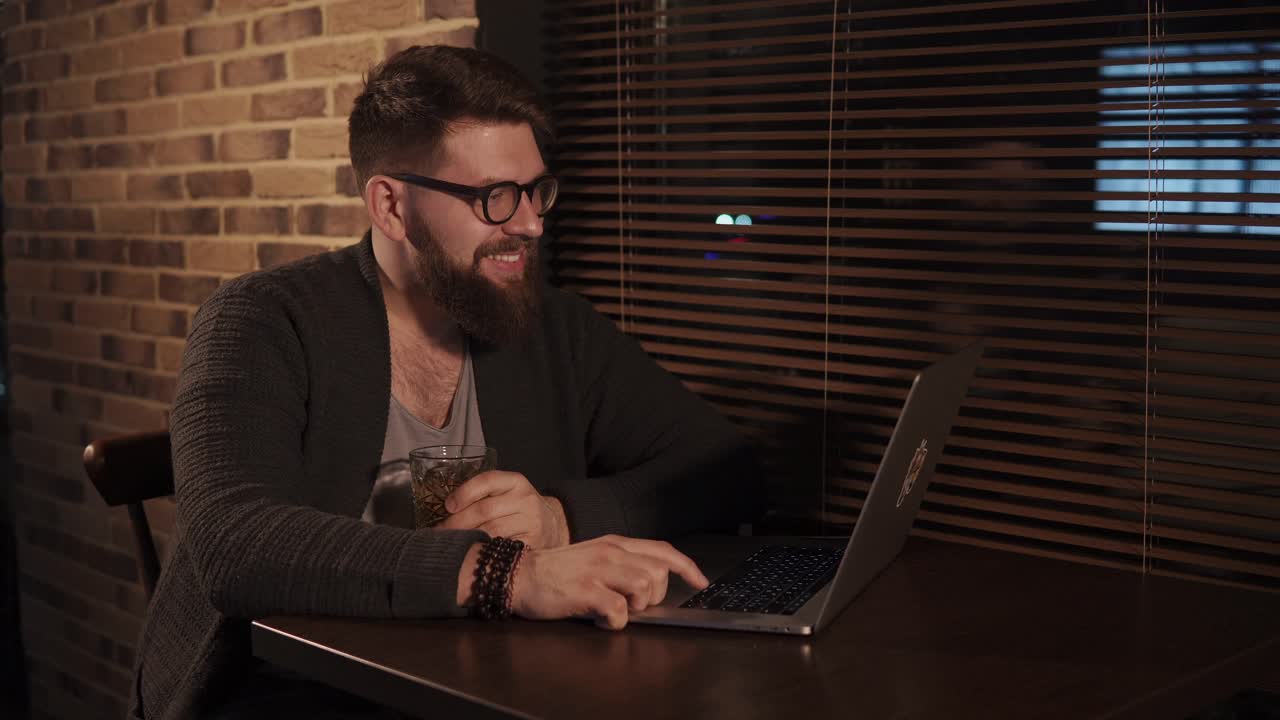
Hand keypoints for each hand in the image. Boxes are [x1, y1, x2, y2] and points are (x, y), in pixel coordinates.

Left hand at [438, 471, 569, 548]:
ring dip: (466, 539)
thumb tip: (445, 511)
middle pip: (484, 510)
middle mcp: (525, 499)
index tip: (447, 506)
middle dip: (457, 523)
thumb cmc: (519, 509)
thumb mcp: (507, 493)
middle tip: (439, 534)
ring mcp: (531, 522)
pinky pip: (501, 548)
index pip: (487, 480)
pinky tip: (471, 554)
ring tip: (450, 545)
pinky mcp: (533, 543)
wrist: (554, 526)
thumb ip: (483, 496)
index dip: (464, 492)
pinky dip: (483, 551)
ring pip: (491, 531)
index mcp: (516, 482)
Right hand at [510, 535, 708, 629]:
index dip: (686, 566)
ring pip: (644, 587)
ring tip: (614, 609)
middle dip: (653, 596)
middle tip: (631, 604)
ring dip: (635, 607)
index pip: (662, 550)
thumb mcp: (594, 555)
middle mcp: (611, 552)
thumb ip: (621, 562)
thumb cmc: (557, 571)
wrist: (520, 575)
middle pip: (658, 573)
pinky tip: (600, 619)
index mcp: (615, 543)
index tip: (700, 582)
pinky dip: (615, 623)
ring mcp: (599, 570)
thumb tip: (650, 581)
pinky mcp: (586, 591)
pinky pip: (619, 611)